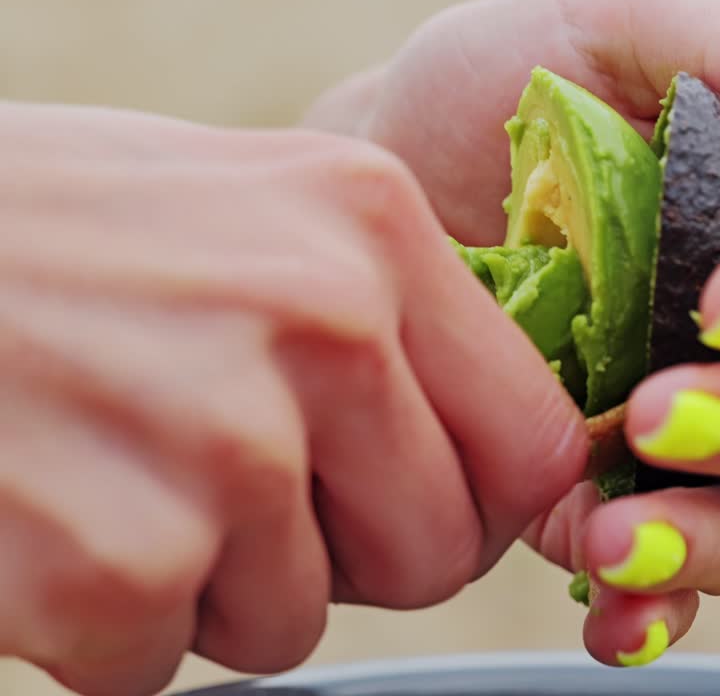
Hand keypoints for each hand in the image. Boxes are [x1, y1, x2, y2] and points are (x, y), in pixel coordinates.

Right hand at [0, 103, 587, 695]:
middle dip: (346, 558)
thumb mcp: (249, 204)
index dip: (480, 501)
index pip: (534, 443)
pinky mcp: (116, 563)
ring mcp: (221, 446)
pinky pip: (165, 661)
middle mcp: (321, 325)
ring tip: (118, 468)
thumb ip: (384, 304)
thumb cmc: (47, 230)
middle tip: (239, 491)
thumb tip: (487, 420)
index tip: (423, 504)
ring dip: (211, 583)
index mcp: (370, 228)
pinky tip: (50, 511)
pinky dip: (106, 623)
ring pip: (296, 621)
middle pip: (434, 554)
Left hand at [306, 0, 719, 666]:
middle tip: (660, 412)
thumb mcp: (598, 34)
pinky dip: (651, 614)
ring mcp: (688, 439)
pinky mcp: (610, 503)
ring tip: (614, 536)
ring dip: (710, 543)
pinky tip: (608, 614)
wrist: (369, 184)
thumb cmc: (493, 99)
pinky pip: (667, 587)